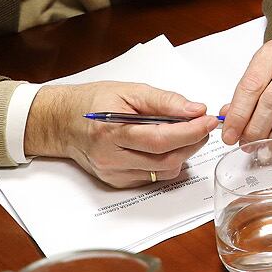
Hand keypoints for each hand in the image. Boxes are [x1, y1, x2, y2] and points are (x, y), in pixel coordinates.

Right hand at [24, 81, 217, 187]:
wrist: (62, 122)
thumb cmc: (94, 101)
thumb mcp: (129, 90)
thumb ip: (164, 101)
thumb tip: (195, 109)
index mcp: (112, 132)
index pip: (161, 139)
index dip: (191, 132)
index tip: (208, 120)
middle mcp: (111, 157)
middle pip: (166, 159)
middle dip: (193, 143)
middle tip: (203, 126)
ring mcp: (114, 173)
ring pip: (163, 172)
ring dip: (183, 154)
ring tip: (187, 134)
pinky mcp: (117, 181)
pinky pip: (152, 177)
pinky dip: (167, 163)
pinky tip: (167, 146)